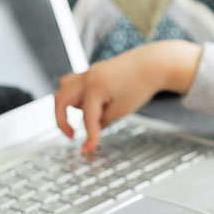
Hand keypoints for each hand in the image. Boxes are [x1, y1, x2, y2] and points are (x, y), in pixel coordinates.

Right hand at [53, 40, 202, 152]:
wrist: (152, 64)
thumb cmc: (141, 84)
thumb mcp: (122, 109)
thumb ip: (103, 120)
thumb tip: (92, 128)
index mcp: (94, 86)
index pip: (86, 117)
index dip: (88, 136)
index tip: (89, 149)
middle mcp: (87, 77)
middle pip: (60, 99)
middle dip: (62, 120)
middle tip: (72, 136)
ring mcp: (88, 72)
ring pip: (64, 88)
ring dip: (67, 105)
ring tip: (85, 116)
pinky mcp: (93, 72)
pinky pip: (75, 84)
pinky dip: (77, 97)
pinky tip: (94, 105)